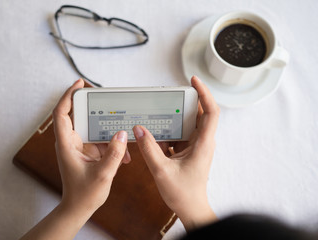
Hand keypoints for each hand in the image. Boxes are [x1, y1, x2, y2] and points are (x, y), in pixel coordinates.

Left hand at [21, 79, 130, 239]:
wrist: (79, 208)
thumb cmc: (84, 194)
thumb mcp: (102, 174)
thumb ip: (114, 154)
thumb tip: (122, 134)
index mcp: (66, 144)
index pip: (62, 114)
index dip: (68, 96)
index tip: (79, 84)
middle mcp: (70, 142)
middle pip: (78, 116)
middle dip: (93, 107)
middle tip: (107, 99)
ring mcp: (79, 146)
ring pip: (92, 129)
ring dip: (107, 130)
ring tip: (121, 130)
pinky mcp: (87, 152)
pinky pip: (100, 141)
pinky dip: (112, 145)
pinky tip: (124, 155)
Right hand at [133, 76, 218, 229]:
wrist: (191, 209)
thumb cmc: (183, 193)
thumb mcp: (162, 170)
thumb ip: (149, 148)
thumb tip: (139, 129)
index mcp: (203, 144)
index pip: (211, 112)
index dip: (205, 94)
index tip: (194, 81)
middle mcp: (203, 142)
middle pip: (199, 113)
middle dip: (186, 101)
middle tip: (170, 93)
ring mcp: (196, 146)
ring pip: (188, 123)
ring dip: (176, 116)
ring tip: (161, 109)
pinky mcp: (189, 151)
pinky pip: (180, 134)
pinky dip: (170, 130)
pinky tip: (158, 130)